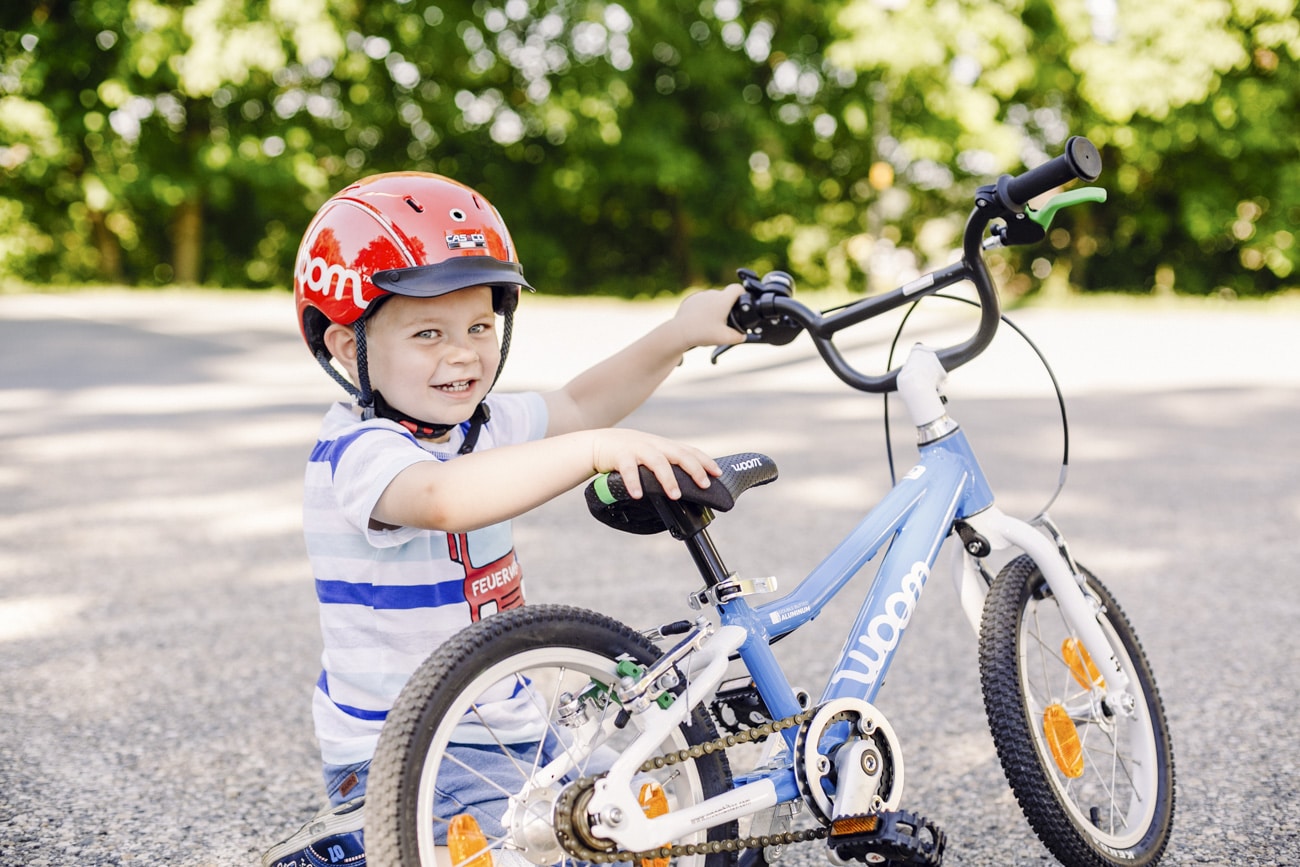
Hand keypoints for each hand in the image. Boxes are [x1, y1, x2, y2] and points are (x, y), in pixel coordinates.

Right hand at [590, 429, 719, 498]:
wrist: (598, 443)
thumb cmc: (629, 453)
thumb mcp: (651, 455)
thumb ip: (667, 465)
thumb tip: (688, 487)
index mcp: (663, 446)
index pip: (689, 451)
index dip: (705, 461)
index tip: (719, 473)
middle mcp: (654, 445)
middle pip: (678, 454)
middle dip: (694, 469)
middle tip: (704, 485)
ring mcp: (637, 448)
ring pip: (657, 462)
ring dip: (668, 479)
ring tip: (676, 495)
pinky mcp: (620, 455)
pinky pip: (628, 469)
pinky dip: (634, 482)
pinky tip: (638, 495)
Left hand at [671, 284, 745, 351]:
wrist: (679, 332)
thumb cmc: (702, 333)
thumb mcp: (725, 338)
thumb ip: (739, 337)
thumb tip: (743, 336)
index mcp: (723, 300)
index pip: (738, 288)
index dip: (743, 294)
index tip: (743, 302)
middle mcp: (712, 294)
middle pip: (726, 295)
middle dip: (728, 306)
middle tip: (726, 321)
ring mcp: (700, 295)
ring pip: (714, 299)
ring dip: (716, 307)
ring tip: (713, 323)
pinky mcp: (691, 300)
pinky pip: (703, 302)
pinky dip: (705, 309)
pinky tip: (702, 321)